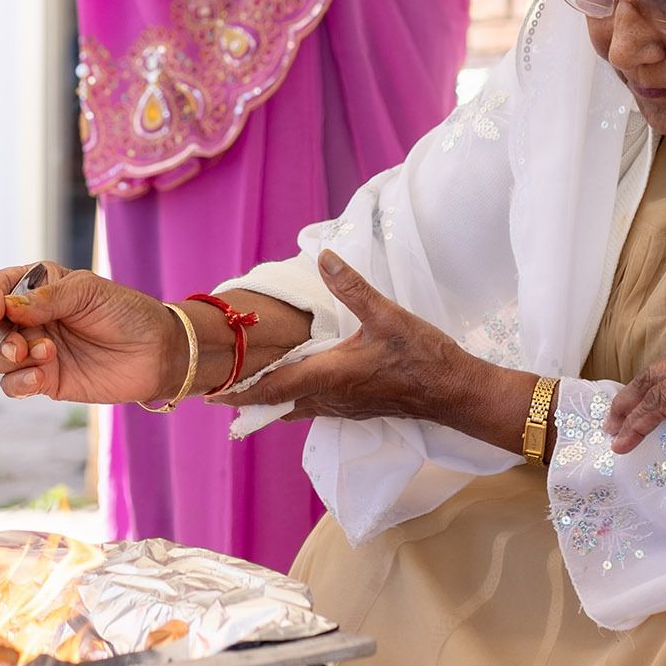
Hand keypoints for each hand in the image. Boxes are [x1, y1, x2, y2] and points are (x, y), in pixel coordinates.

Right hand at [0, 261, 184, 404]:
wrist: (157, 353)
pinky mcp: (45, 380)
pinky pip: (12, 385)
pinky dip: (18, 383)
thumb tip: (6, 307)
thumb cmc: (127, 312)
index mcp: (37, 287)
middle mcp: (30, 319)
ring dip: (10, 358)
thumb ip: (47, 298)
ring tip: (48, 354)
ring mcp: (35, 351)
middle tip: (18, 345)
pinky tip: (39, 378)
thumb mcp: (89, 292)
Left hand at [209, 251, 471, 423]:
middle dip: (249, 398)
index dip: (241, 392)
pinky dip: (294, 401)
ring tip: (247, 389)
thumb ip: (352, 287)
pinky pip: (314, 408)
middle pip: (279, 404)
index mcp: (329, 376)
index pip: (275, 389)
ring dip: (271, 400)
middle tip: (217, 390)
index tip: (211, 394)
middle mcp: (331, 398)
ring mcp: (344, 408)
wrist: (454, 393)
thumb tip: (323, 256)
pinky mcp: (357, 409)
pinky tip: (295, 387)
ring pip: (296, 408)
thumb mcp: (387, 315)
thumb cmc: (421, 356)